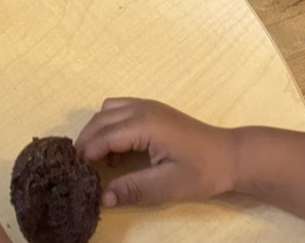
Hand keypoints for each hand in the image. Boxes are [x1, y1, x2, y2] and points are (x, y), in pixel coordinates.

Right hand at [75, 98, 235, 206]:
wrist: (229, 155)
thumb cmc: (201, 171)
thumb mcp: (167, 186)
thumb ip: (133, 189)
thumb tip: (102, 197)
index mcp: (144, 124)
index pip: (103, 136)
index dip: (86, 154)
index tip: (74, 173)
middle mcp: (141, 109)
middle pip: (100, 120)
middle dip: (86, 142)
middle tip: (78, 168)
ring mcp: (147, 106)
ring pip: (107, 111)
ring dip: (97, 131)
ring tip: (95, 160)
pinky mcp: (152, 110)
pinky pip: (119, 110)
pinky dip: (109, 126)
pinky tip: (116, 151)